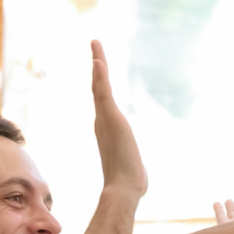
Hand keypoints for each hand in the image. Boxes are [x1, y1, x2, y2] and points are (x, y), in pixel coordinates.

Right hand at [91, 39, 147, 197]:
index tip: (100, 66)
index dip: (101, 82)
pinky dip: (100, 76)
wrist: (124, 189)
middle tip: (95, 45)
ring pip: (100, 86)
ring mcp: (105, 119)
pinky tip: (98, 60)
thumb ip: (132, 167)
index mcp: (108, 128)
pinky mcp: (111, 119)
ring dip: (99, 63)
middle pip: (99, 87)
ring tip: (96, 44)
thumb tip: (138, 179)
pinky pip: (104, 93)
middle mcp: (103, 121)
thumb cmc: (129, 183)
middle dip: (98, 65)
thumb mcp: (132, 168)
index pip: (104, 100)